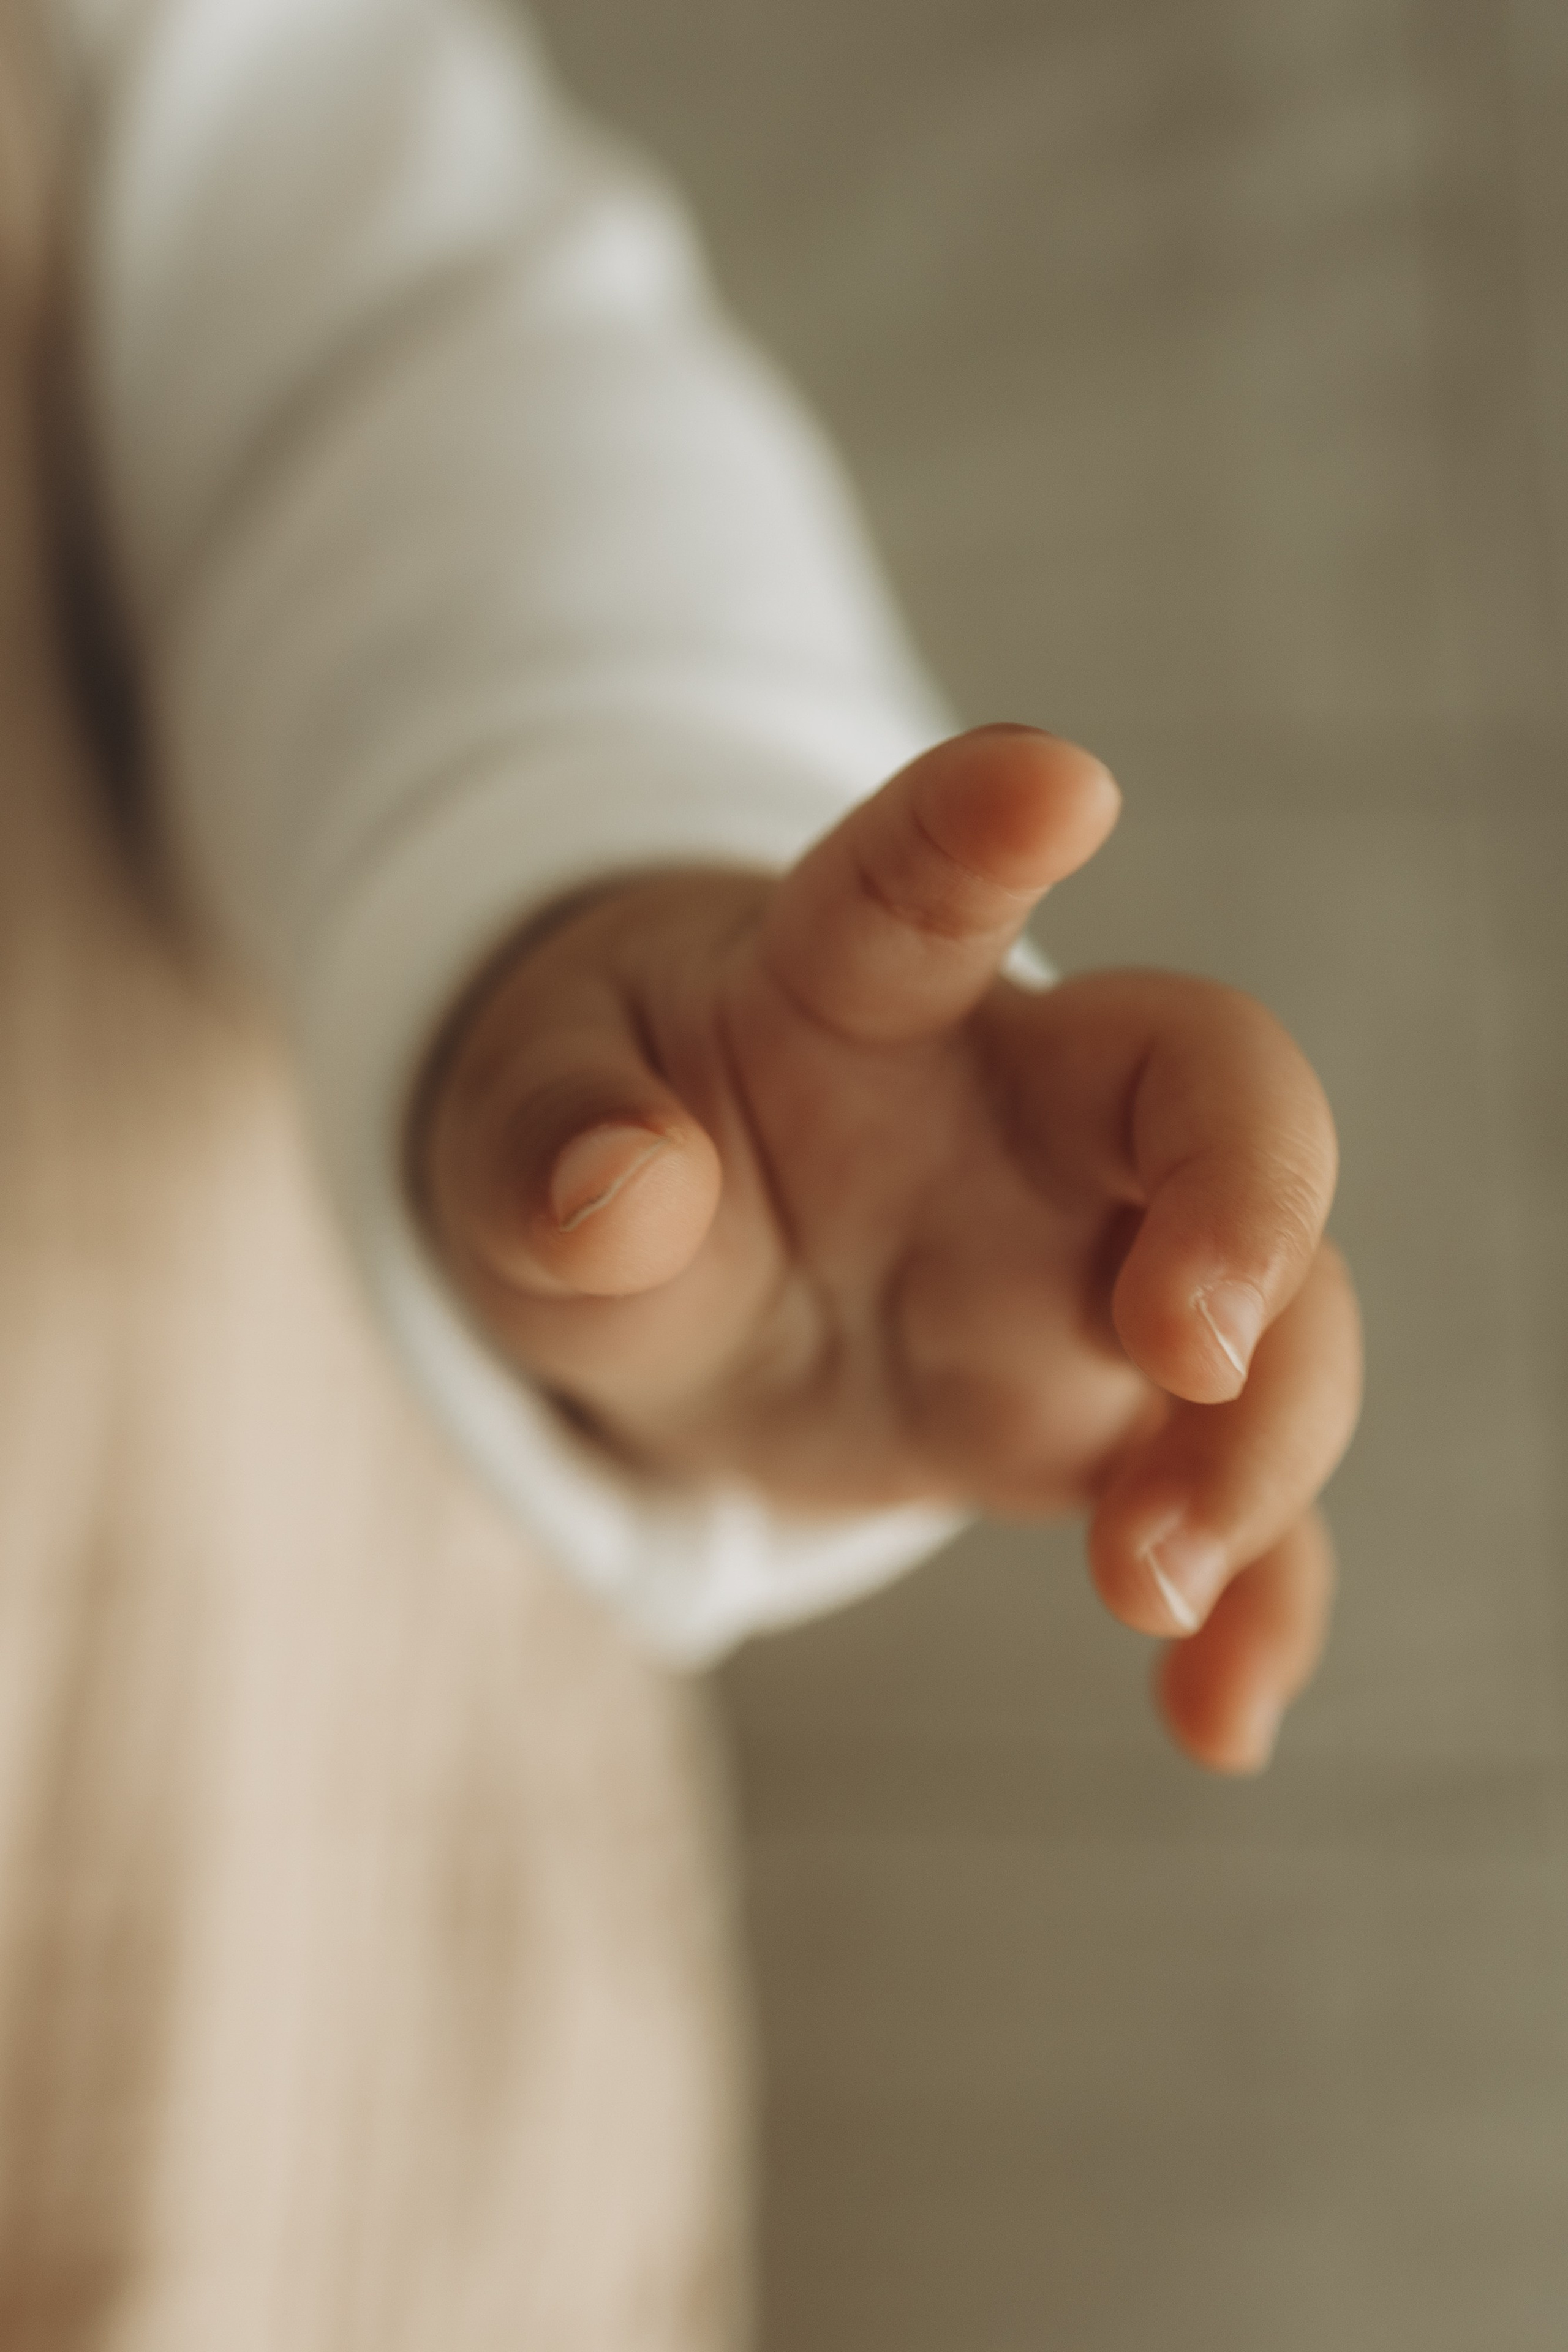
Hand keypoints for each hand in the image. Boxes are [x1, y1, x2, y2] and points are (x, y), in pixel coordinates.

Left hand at [413, 726, 1361, 1772]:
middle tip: (1181, 1336)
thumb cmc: (597, 1144)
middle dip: (1244, 1196)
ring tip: (1145, 1579)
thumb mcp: (518, 1142)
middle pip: (1211, 1088)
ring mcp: (1082, 1260)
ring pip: (1272, 1309)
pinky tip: (1216, 1716)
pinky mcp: (1099, 1412)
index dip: (984, 826)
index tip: (1056, 780)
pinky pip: (1227, 1498)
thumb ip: (550, 1156)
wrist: (664, 1250)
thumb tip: (620, 1190)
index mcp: (852, 992)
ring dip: (1255, 1443)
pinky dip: (1253, 1599)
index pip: (920, 888)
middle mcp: (1017, 1107)